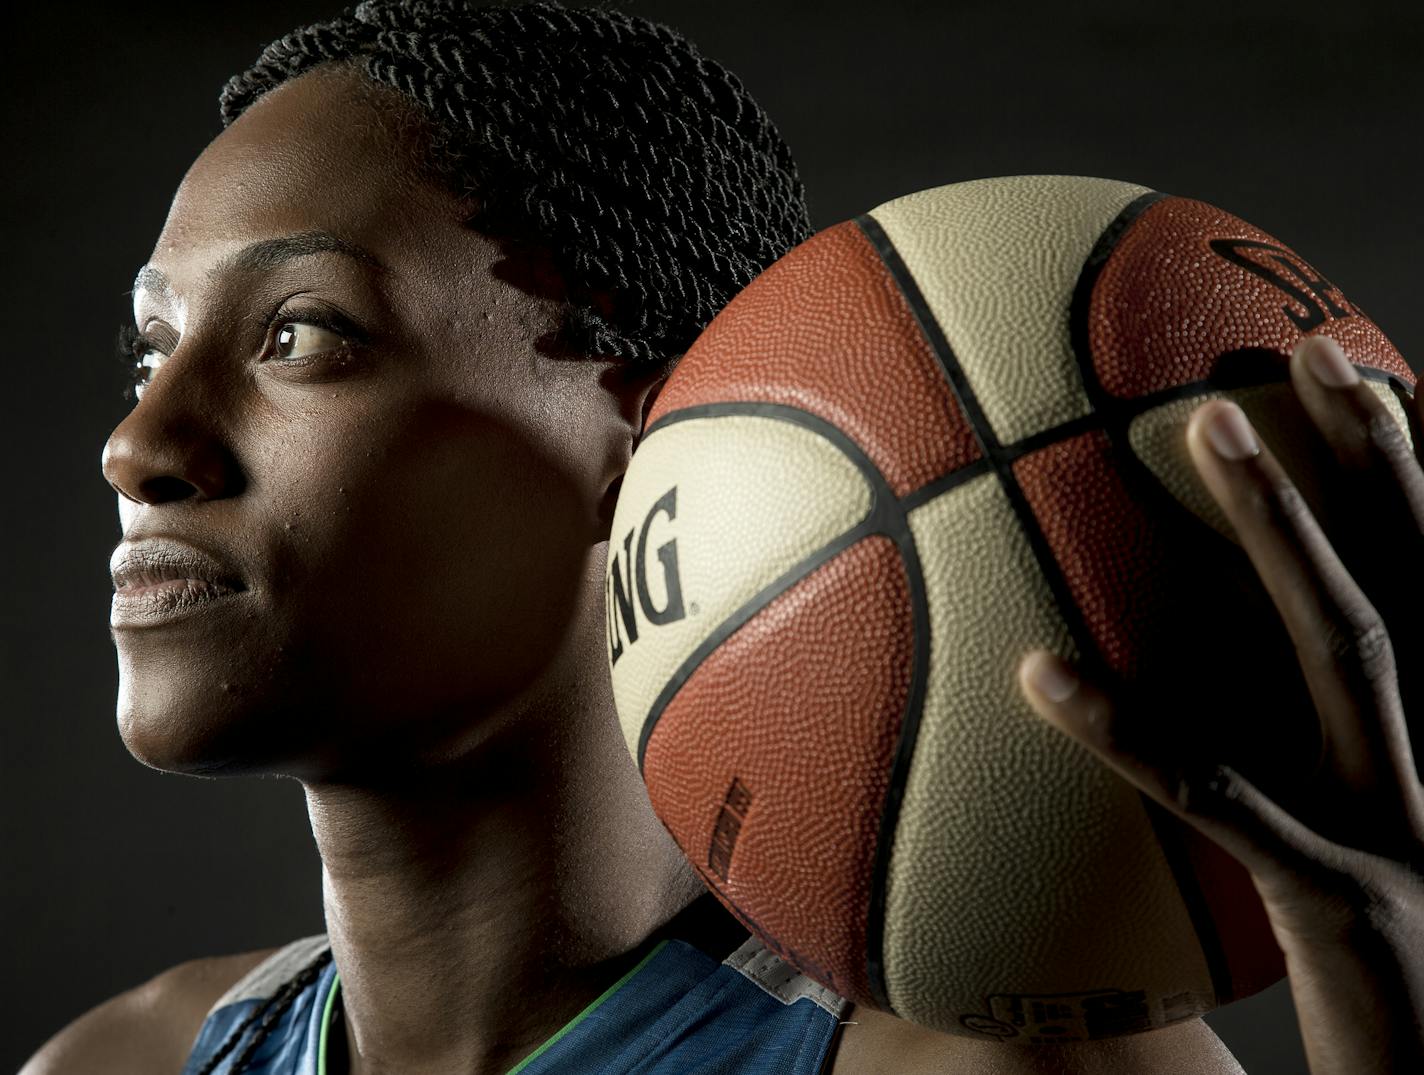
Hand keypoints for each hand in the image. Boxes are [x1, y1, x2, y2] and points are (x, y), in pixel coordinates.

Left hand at [1016, 337, 1423, 1074]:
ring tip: (1211, 434)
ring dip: (1292, 533)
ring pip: (1354, 651)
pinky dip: (1132, 732)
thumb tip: (1129, 663)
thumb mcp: (1329, 840)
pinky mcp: (1345, 901)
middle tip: (1303, 351)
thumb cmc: (1367, 955)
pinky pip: (1224, 798)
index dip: (1400, 467)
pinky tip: (1037, 672)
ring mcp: (1403, 823)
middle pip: (1413, 578)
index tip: (1343, 366)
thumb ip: (1266, 752)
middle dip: (1369, 458)